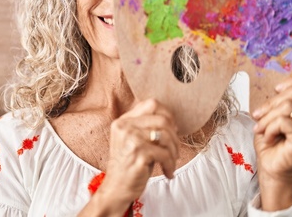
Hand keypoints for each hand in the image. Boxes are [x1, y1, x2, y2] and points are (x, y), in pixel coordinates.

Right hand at [81, 99, 179, 215]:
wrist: (116, 188)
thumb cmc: (129, 164)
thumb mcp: (132, 140)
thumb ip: (144, 127)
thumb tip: (172, 121)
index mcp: (123, 121)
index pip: (151, 104)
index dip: (167, 114)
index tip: (171, 130)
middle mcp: (125, 127)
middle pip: (162, 120)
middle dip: (174, 137)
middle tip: (174, 150)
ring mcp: (131, 140)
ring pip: (166, 136)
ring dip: (174, 152)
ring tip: (171, 162)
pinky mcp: (138, 155)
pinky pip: (165, 154)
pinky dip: (171, 165)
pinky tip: (168, 172)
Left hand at [252, 76, 291, 210]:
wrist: (270, 167)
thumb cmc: (271, 143)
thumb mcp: (271, 115)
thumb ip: (278, 101)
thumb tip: (277, 87)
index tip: (276, 89)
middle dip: (269, 105)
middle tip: (259, 118)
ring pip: (285, 107)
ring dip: (267, 119)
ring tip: (263, 131)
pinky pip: (283, 121)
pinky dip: (269, 128)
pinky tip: (269, 138)